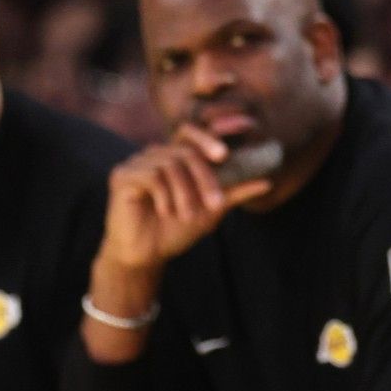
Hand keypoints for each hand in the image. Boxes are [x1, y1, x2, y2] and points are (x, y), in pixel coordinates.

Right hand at [98, 125, 271, 270]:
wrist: (145, 256)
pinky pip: (151, 175)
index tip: (226, 153)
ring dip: (185, 192)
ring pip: (170, 163)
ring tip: (187, 215)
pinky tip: (165, 211)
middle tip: (215, 203)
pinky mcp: (122, 175)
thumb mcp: (210, 211)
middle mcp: (155, 154)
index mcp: (175, 157)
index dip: (209, 137)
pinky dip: (164, 195)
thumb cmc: (175, 230)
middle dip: (205, 177)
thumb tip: (268, 182)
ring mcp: (137, 162)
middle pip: (187, 151)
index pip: (192, 134)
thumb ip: (235, 193)